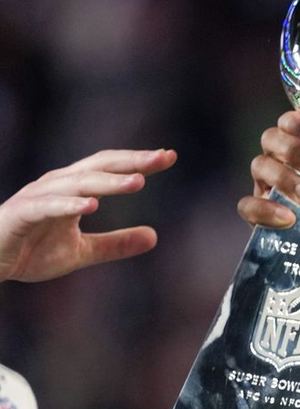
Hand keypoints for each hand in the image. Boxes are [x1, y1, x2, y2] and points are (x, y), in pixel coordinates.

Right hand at [0, 148, 176, 282]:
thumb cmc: (30, 250)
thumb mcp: (82, 252)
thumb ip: (116, 244)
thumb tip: (154, 236)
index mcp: (72, 190)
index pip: (109, 168)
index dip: (137, 162)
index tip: (169, 157)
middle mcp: (57, 186)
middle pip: (98, 167)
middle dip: (131, 162)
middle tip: (162, 158)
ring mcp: (38, 198)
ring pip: (77, 183)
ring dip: (108, 182)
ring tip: (138, 182)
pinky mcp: (22, 215)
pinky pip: (47, 207)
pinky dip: (69, 205)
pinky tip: (92, 205)